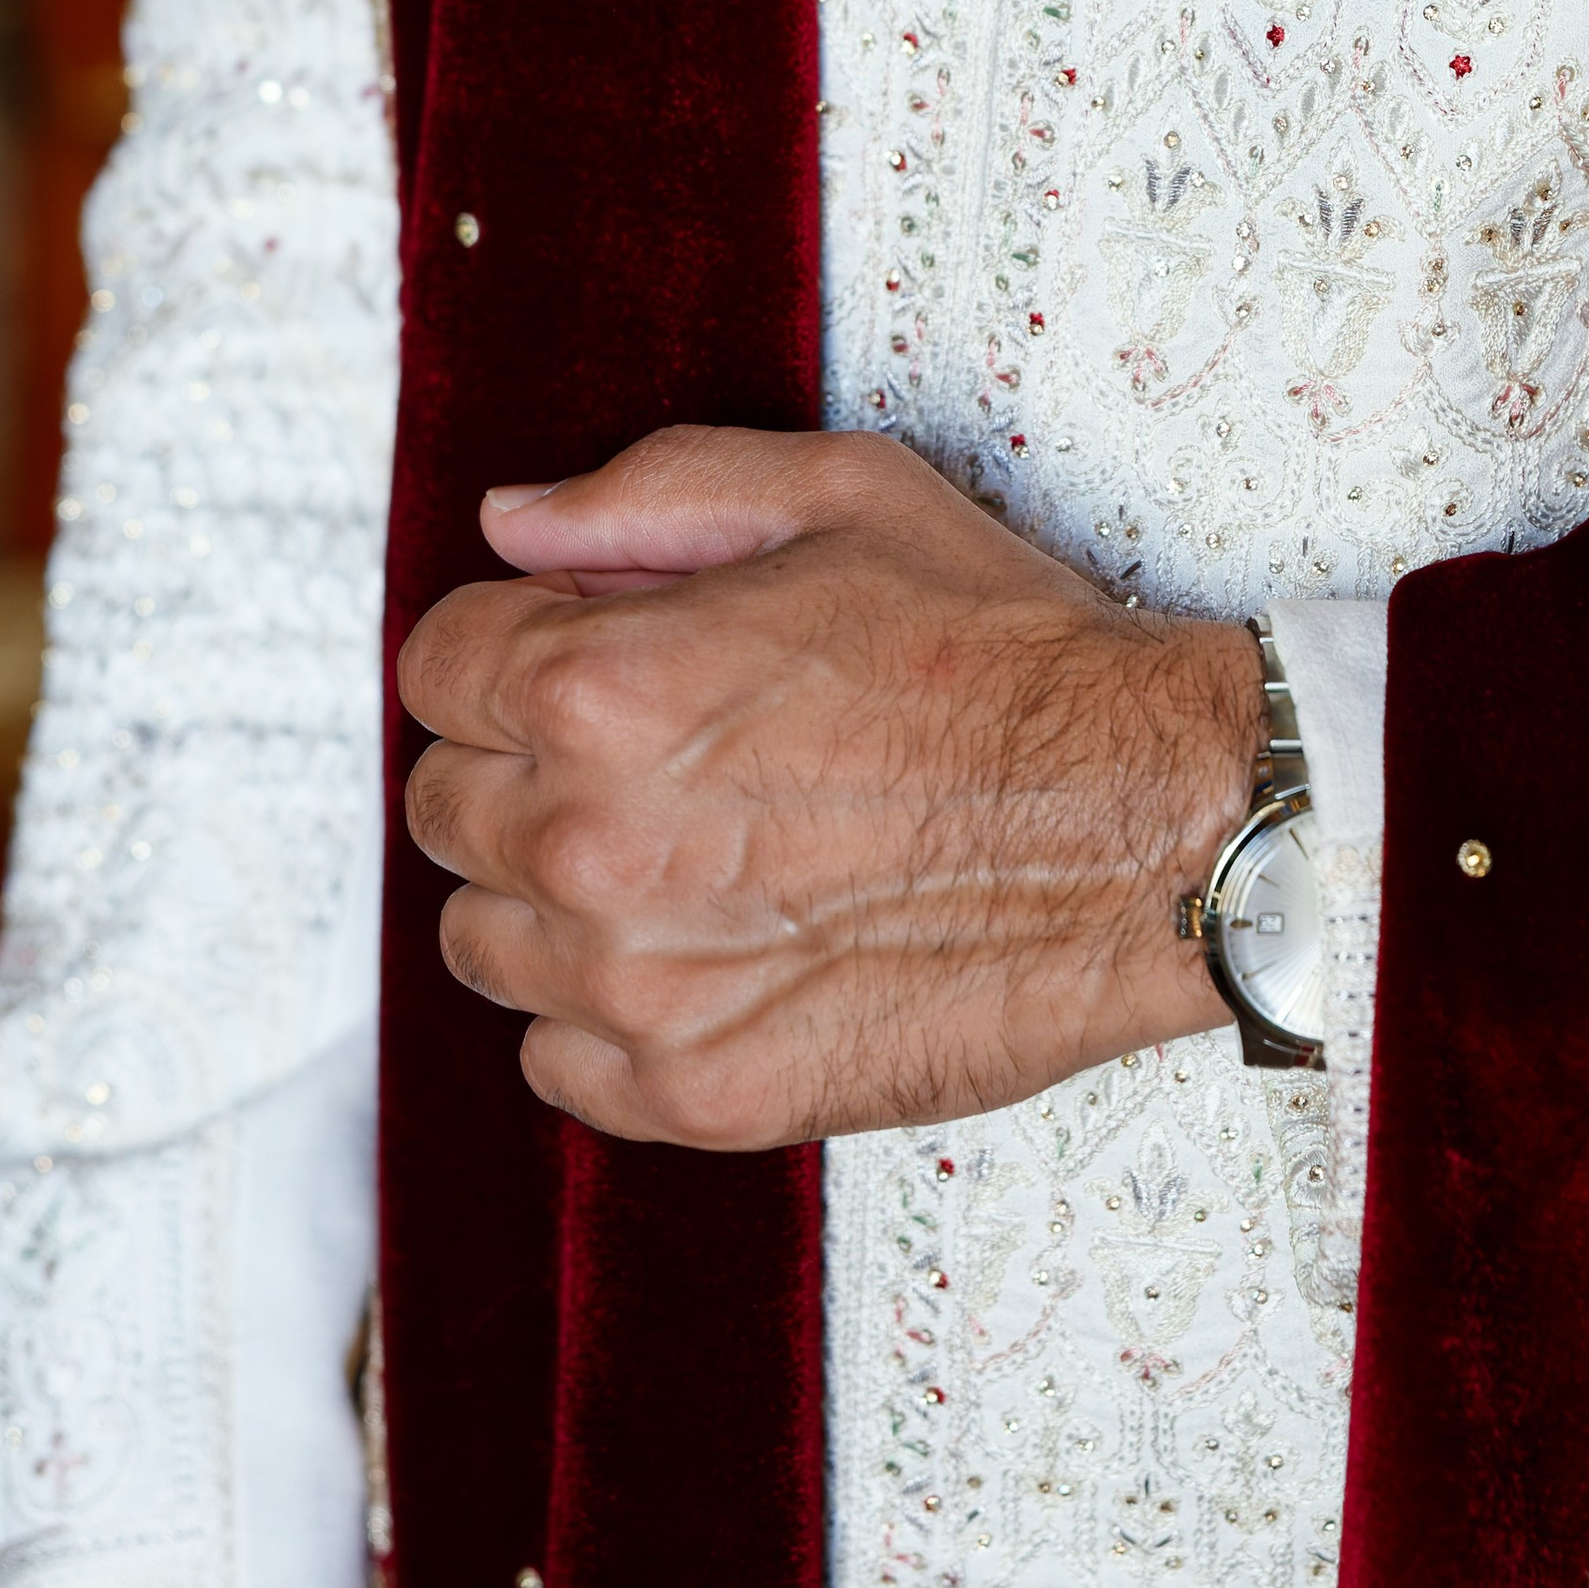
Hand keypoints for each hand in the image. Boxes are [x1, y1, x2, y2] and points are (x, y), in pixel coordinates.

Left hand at [399, 427, 1261, 1147]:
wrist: (1152, 822)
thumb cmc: (1013, 654)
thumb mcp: (840, 497)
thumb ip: (651, 494)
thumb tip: (513, 521)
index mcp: (603, 684)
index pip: (436, 667)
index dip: (513, 645)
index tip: (587, 659)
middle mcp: (592, 840)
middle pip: (445, 803)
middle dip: (523, 762)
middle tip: (653, 754)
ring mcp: (636, 984)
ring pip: (484, 939)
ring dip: (552, 894)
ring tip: (690, 855)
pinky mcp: (694, 1092)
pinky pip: (555, 1060)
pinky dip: (605, 1013)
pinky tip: (709, 952)